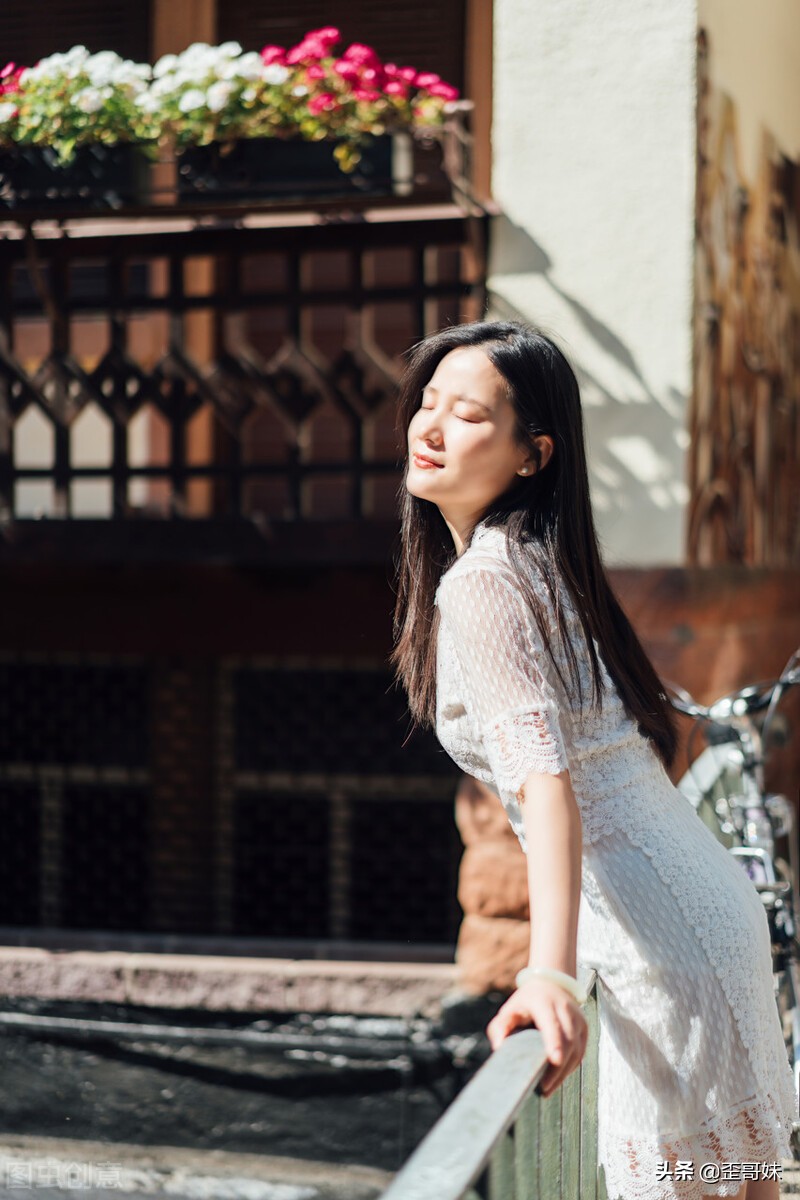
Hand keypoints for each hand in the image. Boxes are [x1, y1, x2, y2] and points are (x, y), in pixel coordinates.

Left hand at [486, 977, 587, 1097]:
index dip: (555, 1042)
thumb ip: (500, 1027)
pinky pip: (580, 1052)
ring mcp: (578, 1018)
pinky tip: (557, 1078)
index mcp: (544, 1002)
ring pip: (576, 1049)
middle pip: (567, 1041)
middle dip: (557, 1067)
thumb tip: (499, 1048)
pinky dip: (569, 1067)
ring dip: (564, 1072)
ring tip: (547, 1088)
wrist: (549, 985)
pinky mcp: (584, 1027)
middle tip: (543, 1088)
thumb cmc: (525, 1003)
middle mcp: (565, 1008)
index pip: (552, 1024)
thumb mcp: (509, 1010)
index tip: (555, 1060)